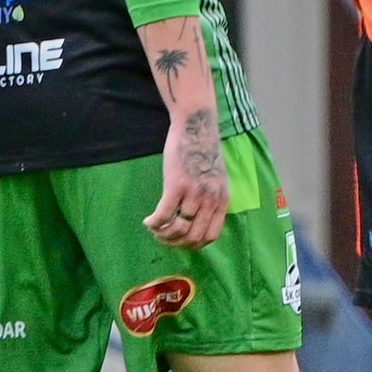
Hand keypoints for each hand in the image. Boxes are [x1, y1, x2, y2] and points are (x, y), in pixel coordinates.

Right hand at [145, 108, 227, 248]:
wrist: (197, 127)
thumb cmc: (204, 152)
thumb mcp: (217, 179)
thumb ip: (212, 199)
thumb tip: (198, 222)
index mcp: (223, 200)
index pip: (211, 236)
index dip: (193, 245)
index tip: (180, 241)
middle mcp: (211, 199)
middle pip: (193, 237)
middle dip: (175, 242)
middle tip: (162, 236)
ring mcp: (195, 193)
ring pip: (177, 229)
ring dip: (162, 234)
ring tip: (155, 227)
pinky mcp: (176, 185)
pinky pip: (163, 215)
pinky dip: (153, 223)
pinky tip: (148, 221)